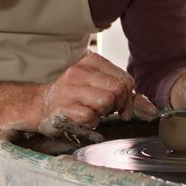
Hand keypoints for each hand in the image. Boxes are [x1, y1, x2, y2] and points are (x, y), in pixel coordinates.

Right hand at [0, 51, 157, 140]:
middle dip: (118, 105)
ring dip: (103, 113)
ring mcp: (70, 89)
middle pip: (119, 90)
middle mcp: (79, 72)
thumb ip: (124, 94)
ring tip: (90, 112)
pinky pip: (91, 117)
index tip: (120, 106)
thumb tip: (150, 109)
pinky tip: (79, 118)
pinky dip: (90, 123)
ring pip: (107, 101)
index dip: (128, 97)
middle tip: (106, 110)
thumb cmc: (69, 96)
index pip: (125, 79)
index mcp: (90, 61)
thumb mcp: (96, 86)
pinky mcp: (63, 108)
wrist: (35, 105)